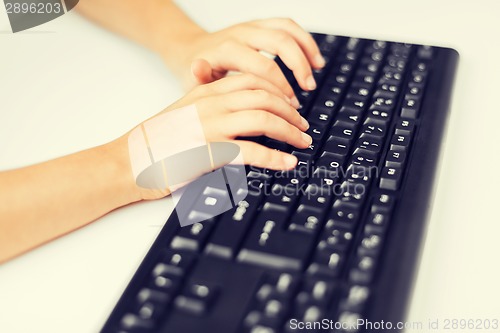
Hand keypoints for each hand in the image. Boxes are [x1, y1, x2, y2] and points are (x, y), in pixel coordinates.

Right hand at [128, 74, 311, 199]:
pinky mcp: (210, 152)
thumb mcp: (186, 113)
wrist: (131, 160)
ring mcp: (211, 126)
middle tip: (303, 125)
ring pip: (263, 118)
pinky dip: (275, 157)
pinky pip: (252, 151)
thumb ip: (213, 108)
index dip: (279, 91)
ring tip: (302, 142)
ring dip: (290, 131)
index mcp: (207, 91)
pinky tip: (287, 163)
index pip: (253, 80)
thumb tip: (243, 115)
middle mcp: (211, 104)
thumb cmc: (158, 140)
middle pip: (264, 96)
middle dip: (291, 111)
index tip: (292, 105)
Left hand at [162, 18, 324, 104]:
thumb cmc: (196, 72)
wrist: (191, 51)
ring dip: (306, 50)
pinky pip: (288, 26)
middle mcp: (241, 33)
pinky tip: (314, 60)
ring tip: (316, 72)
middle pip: (280, 42)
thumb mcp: (193, 81)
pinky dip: (304, 41)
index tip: (289, 107)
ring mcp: (252, 27)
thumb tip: (198, 68)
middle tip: (307, 89)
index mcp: (226, 49)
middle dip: (298, 67)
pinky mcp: (260, 25)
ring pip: (287, 29)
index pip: (263, 66)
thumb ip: (199, 77)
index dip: (280, 88)